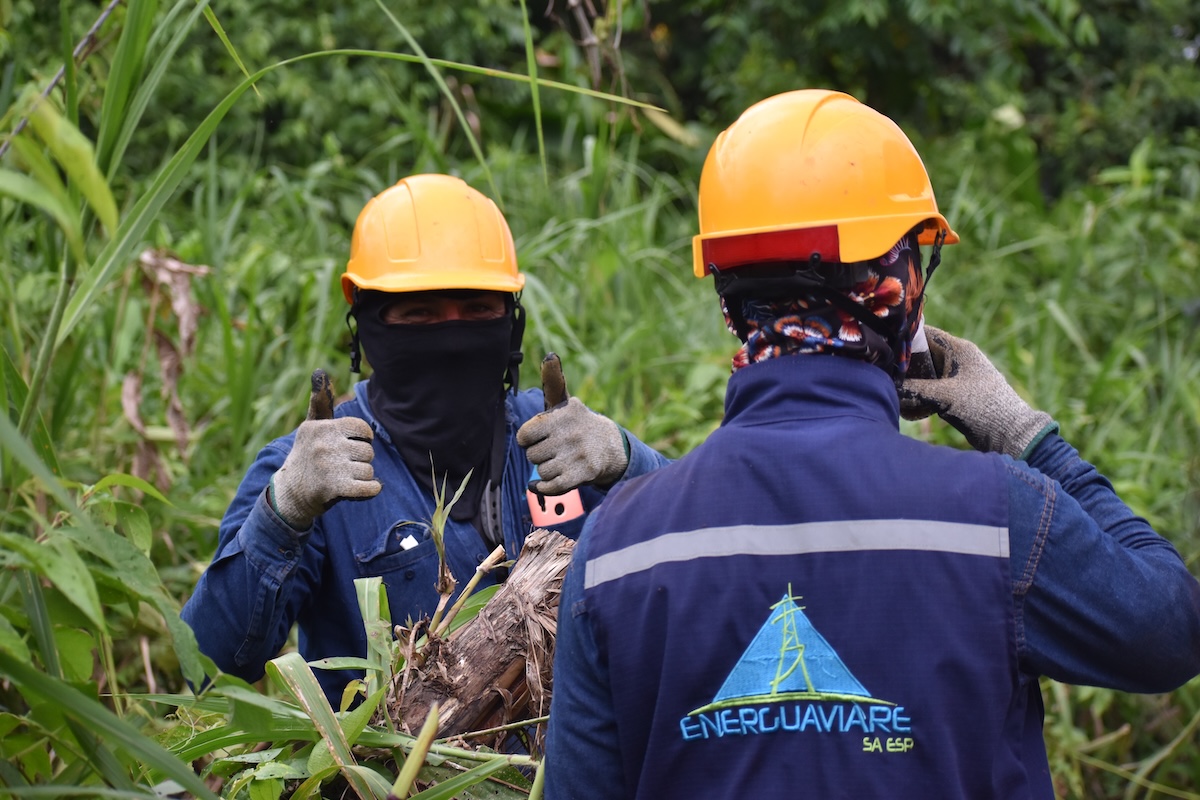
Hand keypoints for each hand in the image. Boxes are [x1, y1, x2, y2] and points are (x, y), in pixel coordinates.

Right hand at [270, 369, 381, 528]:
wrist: (290, 492)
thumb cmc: (307, 455)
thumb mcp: (310, 427)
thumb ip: (321, 402)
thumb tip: (320, 372)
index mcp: (322, 428)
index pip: (362, 429)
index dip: (364, 438)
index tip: (354, 444)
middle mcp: (323, 445)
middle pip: (367, 451)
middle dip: (362, 459)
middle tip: (347, 464)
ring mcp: (328, 467)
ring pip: (368, 470)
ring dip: (363, 476)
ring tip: (347, 476)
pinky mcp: (333, 488)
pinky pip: (369, 487)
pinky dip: (371, 489)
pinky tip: (365, 488)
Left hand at [517, 353, 627, 494]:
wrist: (610, 447)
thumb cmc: (577, 424)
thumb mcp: (566, 403)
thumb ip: (553, 382)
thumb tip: (550, 356)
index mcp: (562, 416)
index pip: (526, 434)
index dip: (528, 438)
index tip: (537, 437)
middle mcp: (570, 435)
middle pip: (532, 456)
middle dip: (539, 455)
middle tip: (552, 450)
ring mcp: (577, 456)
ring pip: (541, 472)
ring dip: (547, 469)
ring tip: (559, 461)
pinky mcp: (582, 475)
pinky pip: (551, 487)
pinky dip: (546, 487)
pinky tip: (550, 481)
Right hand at [898, 326, 1056, 458]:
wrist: (1010, 433)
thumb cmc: (981, 408)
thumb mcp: (944, 396)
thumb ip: (914, 389)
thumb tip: (888, 386)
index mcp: (958, 349)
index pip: (924, 334)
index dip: (903, 339)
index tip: (883, 348)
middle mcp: (957, 359)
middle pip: (921, 355)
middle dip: (904, 367)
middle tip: (885, 377)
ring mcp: (957, 377)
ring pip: (924, 374)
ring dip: (911, 385)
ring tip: (896, 395)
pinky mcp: (956, 393)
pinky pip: (931, 389)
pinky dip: (920, 396)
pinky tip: (909, 408)